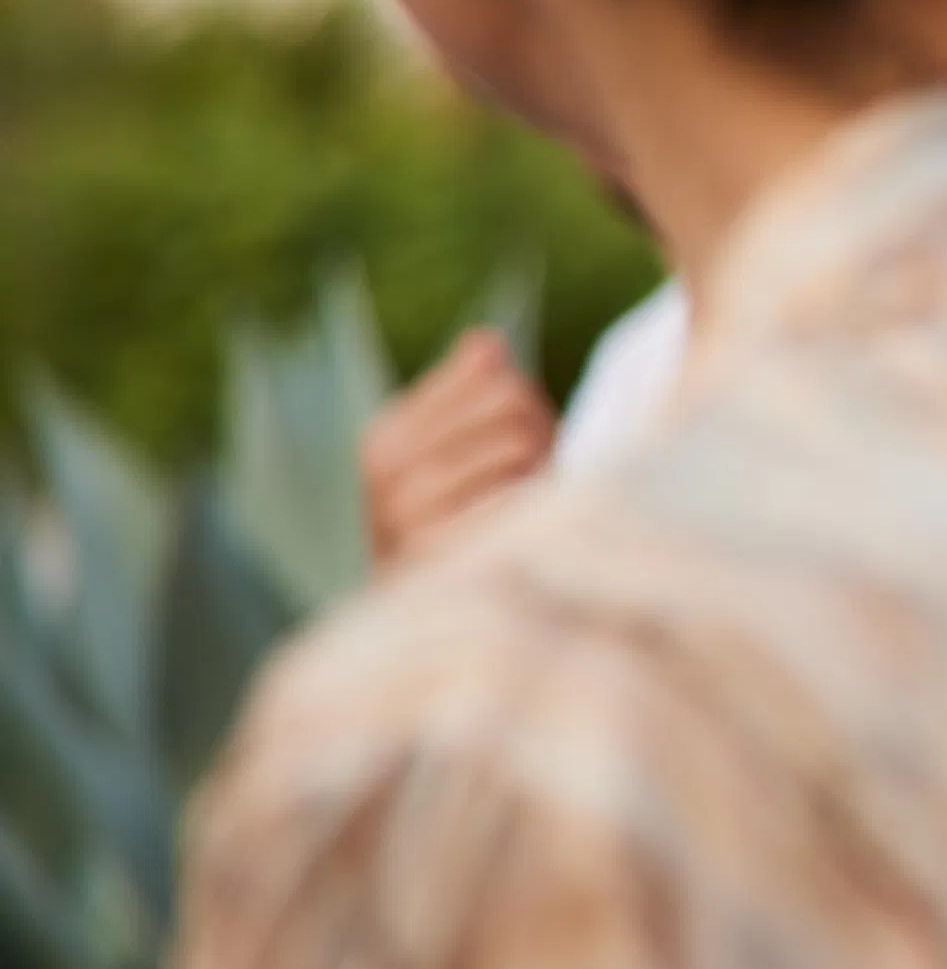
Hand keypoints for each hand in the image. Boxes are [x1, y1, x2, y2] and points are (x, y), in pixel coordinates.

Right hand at [359, 329, 558, 567]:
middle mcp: (385, 472)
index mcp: (386, 439)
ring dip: (539, 472)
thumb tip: (485, 342)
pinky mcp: (437, 553)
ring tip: (527, 502)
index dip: (527, 404)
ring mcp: (406, 514)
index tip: (519, 438)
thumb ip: (466, 394)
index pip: (495, 378)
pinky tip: (520, 532)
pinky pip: (512, 499)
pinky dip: (530, 510)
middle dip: (539, 436)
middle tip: (533, 475)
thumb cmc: (453, 528)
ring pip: (516, 445)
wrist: (429, 625)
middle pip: (512, 405)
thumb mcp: (449, 455)